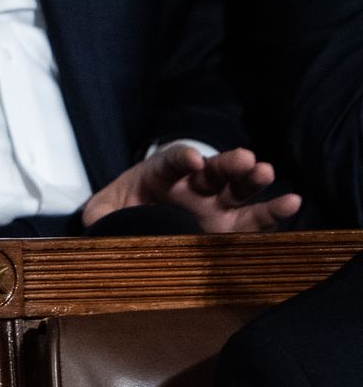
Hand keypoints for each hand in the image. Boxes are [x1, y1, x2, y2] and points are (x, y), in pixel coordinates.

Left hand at [81, 145, 301, 232]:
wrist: (137, 228)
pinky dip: (272, 212)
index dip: (180, 159)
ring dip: (251, 181)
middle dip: (227, 164)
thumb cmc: (121, 213)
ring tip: (264, 171)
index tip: (191, 160)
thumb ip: (100, 216)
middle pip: (212, 172)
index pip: (169, 163)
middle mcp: (191, 187)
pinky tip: (291, 201)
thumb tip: (96, 226)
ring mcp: (213, 207)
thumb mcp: (103, 213)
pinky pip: (253, 221)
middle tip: (244, 158)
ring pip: (236, 191)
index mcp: (159, 175)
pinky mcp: (229, 229)